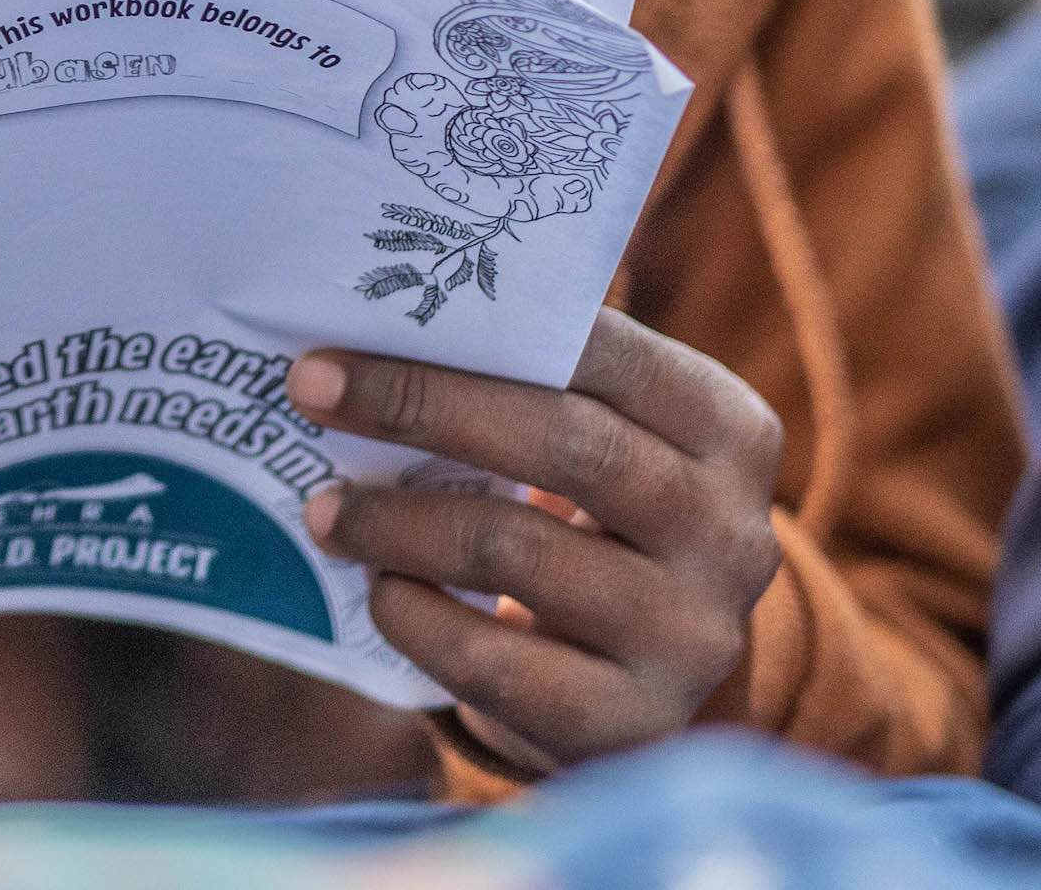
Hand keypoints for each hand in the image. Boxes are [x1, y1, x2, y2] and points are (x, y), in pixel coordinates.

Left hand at [286, 306, 781, 776]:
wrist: (656, 676)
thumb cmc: (607, 517)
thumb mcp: (614, 437)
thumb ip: (543, 378)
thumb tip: (386, 317)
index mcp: (730, 432)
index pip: (606, 354)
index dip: (481, 334)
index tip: (351, 329)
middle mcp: (731, 534)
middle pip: (565, 445)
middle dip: (420, 406)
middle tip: (309, 388)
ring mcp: (690, 636)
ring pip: (517, 553)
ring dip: (397, 523)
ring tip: (324, 509)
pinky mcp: (634, 722)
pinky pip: (498, 665)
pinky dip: (418, 620)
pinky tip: (378, 591)